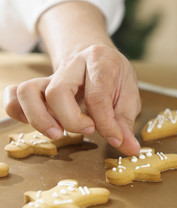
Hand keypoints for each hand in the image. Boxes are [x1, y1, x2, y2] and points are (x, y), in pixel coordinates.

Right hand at [4, 44, 140, 155]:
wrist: (97, 57)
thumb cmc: (114, 79)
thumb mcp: (128, 97)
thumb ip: (126, 124)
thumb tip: (130, 149)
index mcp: (100, 62)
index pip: (97, 96)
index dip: (105, 124)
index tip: (115, 138)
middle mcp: (72, 65)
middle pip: (57, 91)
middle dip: (71, 120)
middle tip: (87, 130)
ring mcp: (51, 75)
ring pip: (28, 91)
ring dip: (40, 119)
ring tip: (57, 133)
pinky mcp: (39, 86)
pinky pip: (15, 95)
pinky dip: (19, 112)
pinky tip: (39, 124)